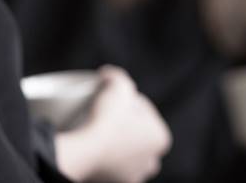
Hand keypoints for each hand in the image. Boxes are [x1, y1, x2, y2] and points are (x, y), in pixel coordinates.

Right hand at [55, 66, 171, 182]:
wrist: (84, 152)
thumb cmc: (106, 120)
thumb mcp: (116, 84)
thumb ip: (117, 76)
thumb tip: (108, 74)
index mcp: (161, 138)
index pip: (144, 110)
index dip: (127, 99)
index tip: (111, 96)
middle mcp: (151, 162)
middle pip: (136, 134)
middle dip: (125, 123)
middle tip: (106, 112)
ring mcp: (132, 176)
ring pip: (124, 152)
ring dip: (115, 141)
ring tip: (98, 128)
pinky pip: (109, 165)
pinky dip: (104, 156)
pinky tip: (92, 145)